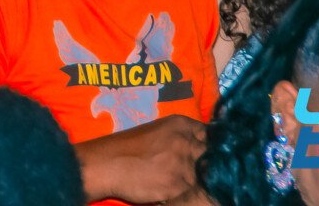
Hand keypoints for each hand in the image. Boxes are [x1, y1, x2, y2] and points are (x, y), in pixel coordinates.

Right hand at [76, 114, 206, 202]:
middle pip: (214, 157)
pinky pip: (193, 194)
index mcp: (181, 124)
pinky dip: (185, 194)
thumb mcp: (158, 132)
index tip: (211, 156)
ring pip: (205, 178)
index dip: (213, 147)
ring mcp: (183, 164)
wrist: (105, 164)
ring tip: (178, 181)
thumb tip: (206, 152)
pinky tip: (171, 190)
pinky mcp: (178, 186)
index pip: (212, 135)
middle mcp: (185, 141)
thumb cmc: (127, 147)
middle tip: (196, 172)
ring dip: (197, 183)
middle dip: (209, 166)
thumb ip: (182, 137)